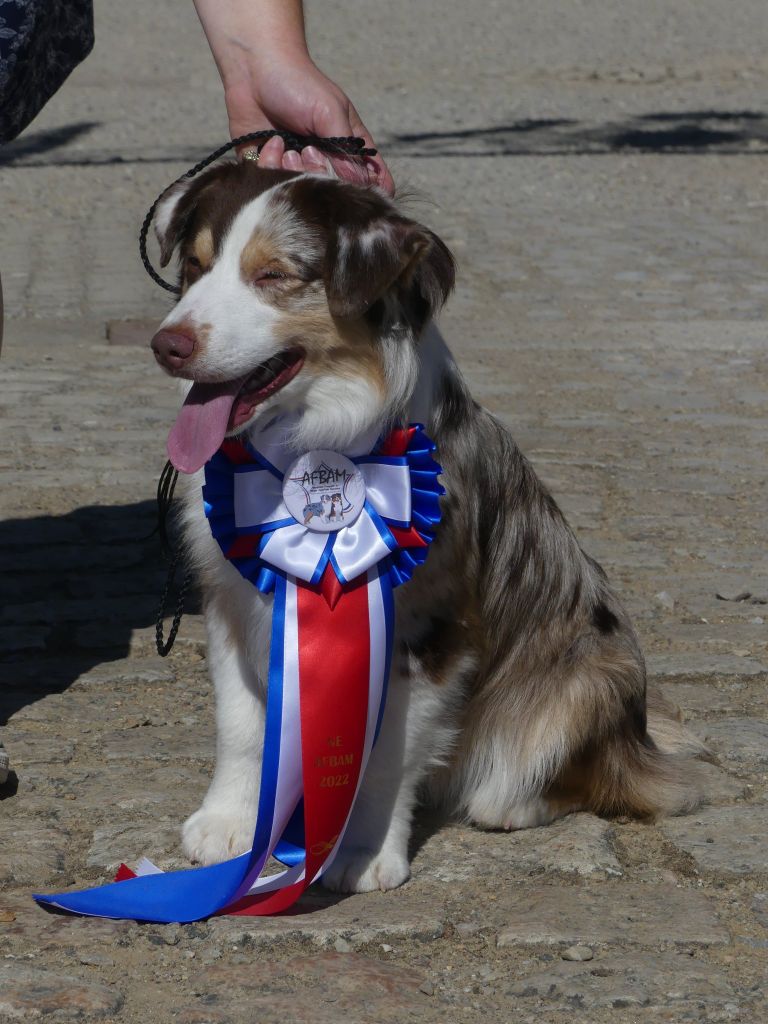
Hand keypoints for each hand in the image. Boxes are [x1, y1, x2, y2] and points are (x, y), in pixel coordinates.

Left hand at [225, 55, 393, 193]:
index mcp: (349, 146)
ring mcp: (298, 167)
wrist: (253, 67)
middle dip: (322, 174)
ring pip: (304, 192)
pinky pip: (274, 184)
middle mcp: (326, 161)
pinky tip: (271, 143)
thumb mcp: (330, 112)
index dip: (369, 190)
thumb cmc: (298, 82)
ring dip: (295, 171)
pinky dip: (272, 165)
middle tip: (310, 150)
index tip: (355, 184)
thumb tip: (358, 183)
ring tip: (287, 147)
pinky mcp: (271, 169)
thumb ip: (346, 149)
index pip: (372, 180)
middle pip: (336, 192)